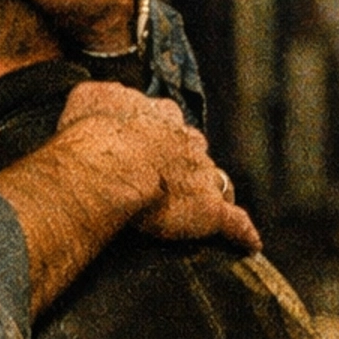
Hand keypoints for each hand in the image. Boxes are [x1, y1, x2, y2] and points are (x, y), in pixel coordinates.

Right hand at [57, 84, 259, 249]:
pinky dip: (242, 233)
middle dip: (186, 160)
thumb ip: (100, 95)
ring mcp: (203, 174)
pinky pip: (234, 223)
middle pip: (194, 149)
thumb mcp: (88, 97)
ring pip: (215, 179)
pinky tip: (250, 244)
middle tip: (168, 176)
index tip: (147, 144)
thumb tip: (103, 96)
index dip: (158, 134)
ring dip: (209, 189)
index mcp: (161, 115)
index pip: (168, 120)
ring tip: (203, 205)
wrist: (111, 164)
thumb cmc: (94, 132)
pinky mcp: (210, 210)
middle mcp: (188, 141)